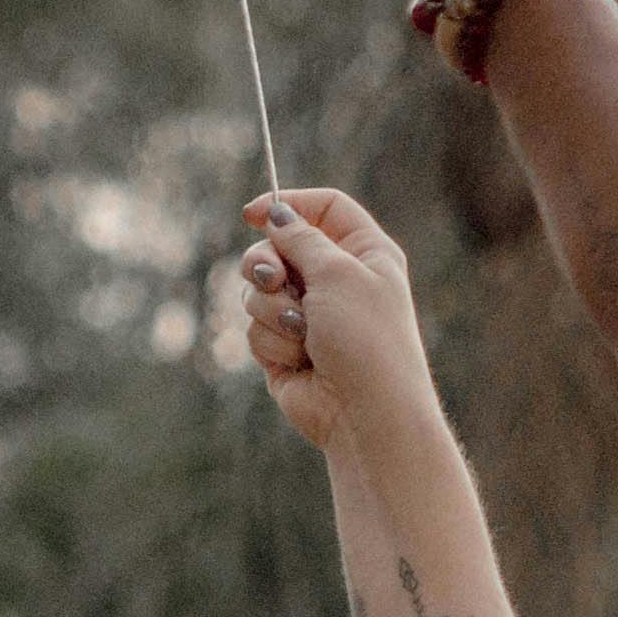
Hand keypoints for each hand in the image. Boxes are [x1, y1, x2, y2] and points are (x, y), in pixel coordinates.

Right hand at [239, 188, 427, 451]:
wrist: (363, 410)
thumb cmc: (365, 338)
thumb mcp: (337, 273)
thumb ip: (301, 239)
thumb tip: (276, 214)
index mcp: (363, 253)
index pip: (324, 208)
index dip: (288, 206)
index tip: (251, 215)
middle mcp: (335, 280)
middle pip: (277, 247)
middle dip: (265, 265)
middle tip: (274, 280)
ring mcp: (307, 314)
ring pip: (258, 291)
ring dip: (272, 310)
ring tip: (301, 333)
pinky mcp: (283, 346)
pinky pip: (255, 327)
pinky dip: (272, 342)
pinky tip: (300, 359)